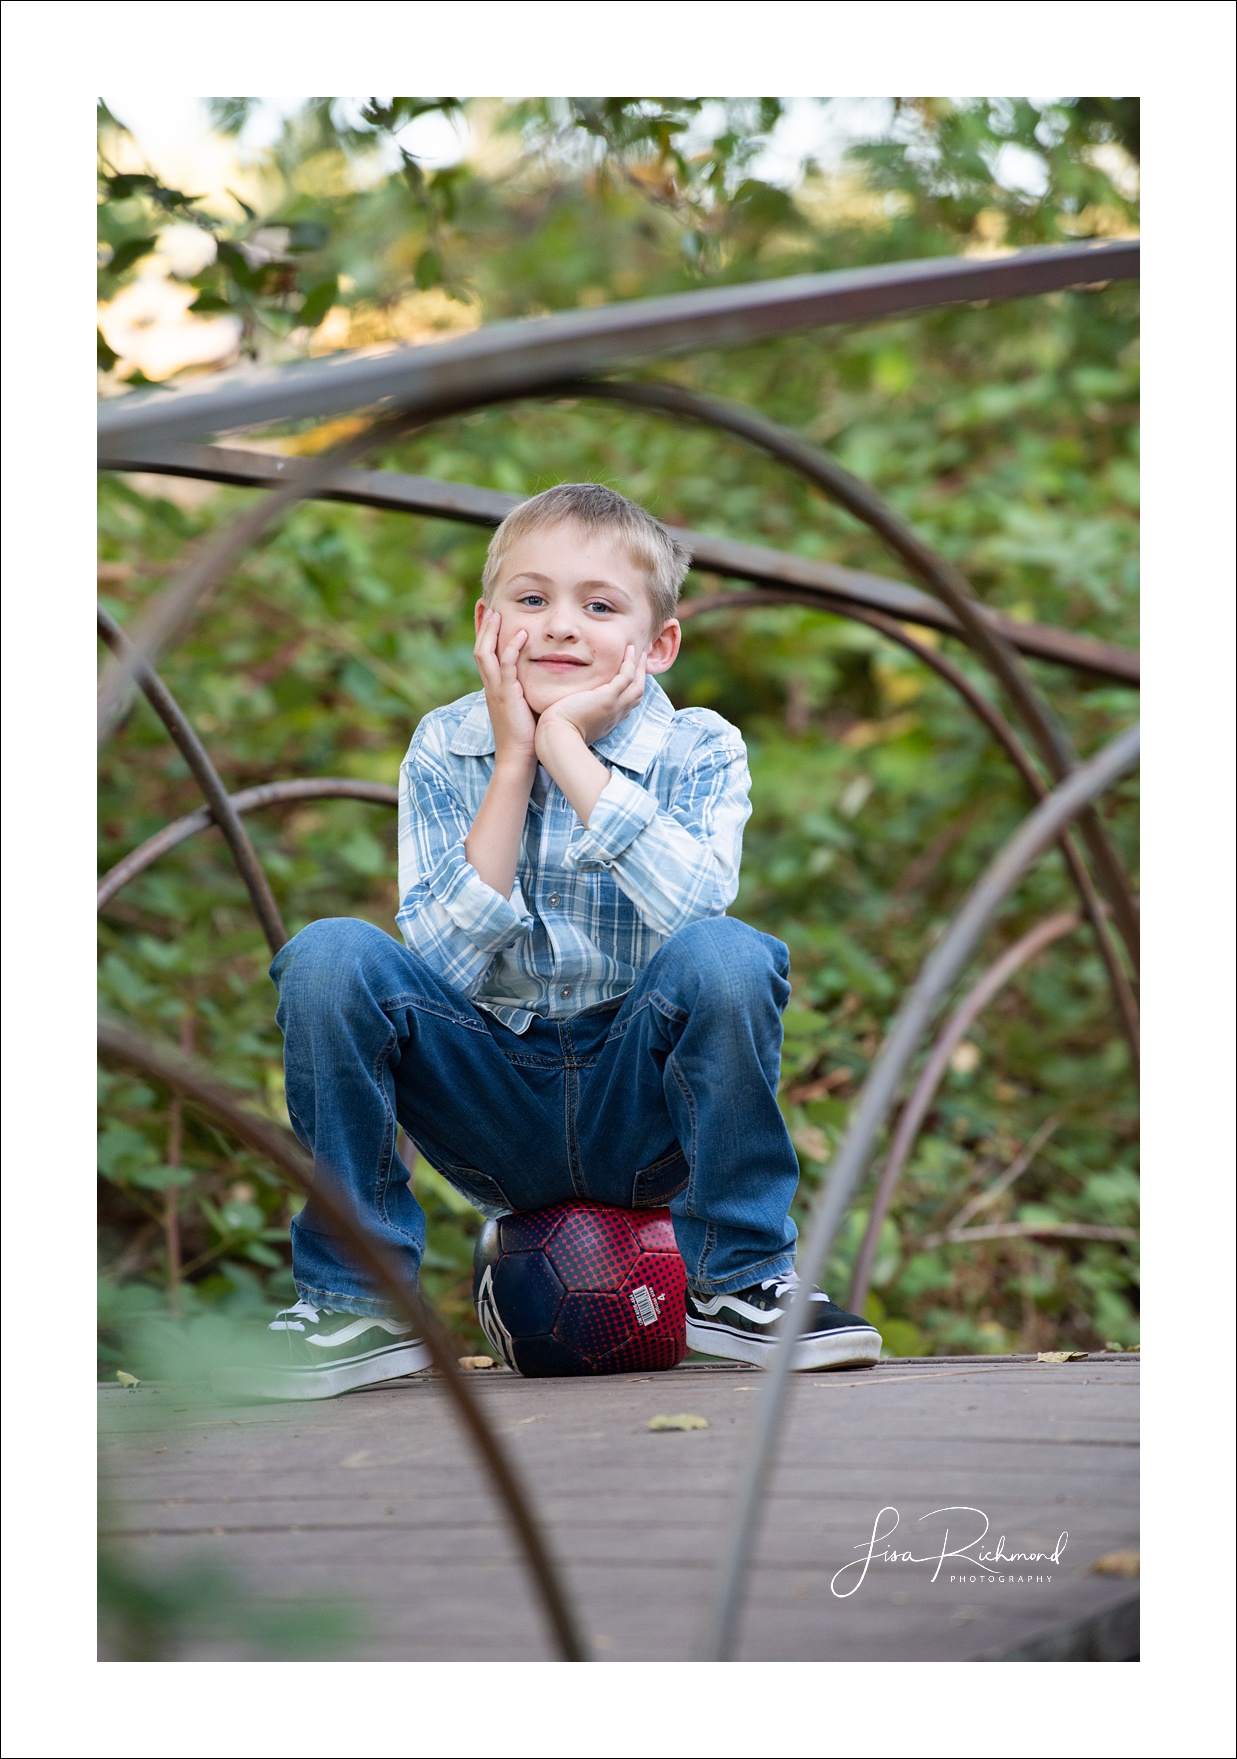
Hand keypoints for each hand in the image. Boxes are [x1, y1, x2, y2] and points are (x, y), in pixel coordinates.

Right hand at [473, 609, 535, 768]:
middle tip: (485, 604)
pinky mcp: (506, 695)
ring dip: (490, 631)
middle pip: (479, 647)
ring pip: (485, 653)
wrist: (519, 757)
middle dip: (481, 625)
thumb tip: (541, 676)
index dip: (483, 633)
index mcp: (494, 687)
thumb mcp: (524, 705)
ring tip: (496, 611)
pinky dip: (511, 648)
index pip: (485, 654)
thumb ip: (527, 689)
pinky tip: (521, 634)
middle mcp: (491, 685)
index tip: (486, 613)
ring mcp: (496, 690)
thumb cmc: (526, 734)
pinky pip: (506, 666)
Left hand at [534, 645, 646, 757]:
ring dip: (639, 667)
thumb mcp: (572, 723)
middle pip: (636, 695)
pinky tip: (629, 650)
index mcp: (607, 721)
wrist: (558, 736)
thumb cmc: (557, 732)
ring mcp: (615, 706)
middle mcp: (615, 715)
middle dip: (640, 678)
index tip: (628, 680)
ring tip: (637, 652)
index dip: (629, 692)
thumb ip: (575, 714)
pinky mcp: (609, 698)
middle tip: (640, 661)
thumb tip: (565, 709)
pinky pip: (627, 676)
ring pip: (636, 684)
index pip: (625, 706)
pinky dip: (630, 662)